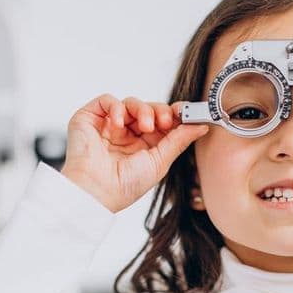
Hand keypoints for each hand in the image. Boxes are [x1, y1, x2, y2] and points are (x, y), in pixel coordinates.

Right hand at [61, 94, 208, 212]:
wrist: (96, 192)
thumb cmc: (124, 185)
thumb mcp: (160, 162)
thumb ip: (179, 140)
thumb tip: (202, 126)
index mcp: (144, 145)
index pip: (162, 121)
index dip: (175, 114)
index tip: (188, 112)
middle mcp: (127, 134)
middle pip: (149, 109)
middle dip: (160, 111)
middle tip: (166, 121)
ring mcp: (109, 125)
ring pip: (131, 103)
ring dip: (142, 110)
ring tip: (144, 126)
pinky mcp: (90, 118)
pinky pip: (107, 100)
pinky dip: (116, 107)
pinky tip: (119, 123)